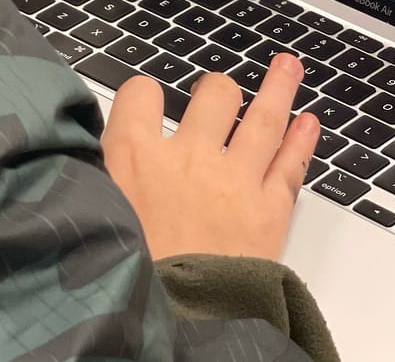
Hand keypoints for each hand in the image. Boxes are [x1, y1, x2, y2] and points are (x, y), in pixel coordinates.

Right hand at [101, 55, 318, 261]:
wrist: (173, 327)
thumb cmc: (126, 279)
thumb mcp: (93, 213)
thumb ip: (98, 177)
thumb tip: (86, 154)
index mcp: (134, 157)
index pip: (140, 93)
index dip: (144, 94)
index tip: (147, 101)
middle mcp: (187, 158)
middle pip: (212, 94)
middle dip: (217, 89)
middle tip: (219, 92)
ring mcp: (233, 181)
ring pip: (263, 117)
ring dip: (278, 87)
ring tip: (287, 67)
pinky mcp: (268, 212)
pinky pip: (291, 163)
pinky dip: (303, 139)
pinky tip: (309, 122)